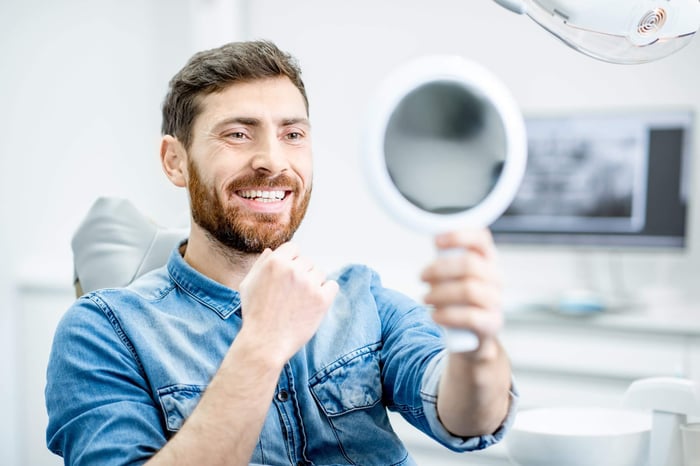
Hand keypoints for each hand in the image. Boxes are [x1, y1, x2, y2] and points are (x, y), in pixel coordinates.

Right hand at [238, 242, 338, 363]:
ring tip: (300, 301)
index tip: (288, 276)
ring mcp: (309, 284)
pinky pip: (332, 286)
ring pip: (320, 273)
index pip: (293, 248)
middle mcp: (293, 270)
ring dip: (313, 283)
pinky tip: (313, 304)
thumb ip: (260, 265)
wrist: (265, 343)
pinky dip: (326, 293)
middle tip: (292, 294)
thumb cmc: (254, 315)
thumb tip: (271, 251)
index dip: (291, 261)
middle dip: (301, 274)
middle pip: (307, 262)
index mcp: (275, 262)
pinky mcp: (322, 299)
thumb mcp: (248, 285)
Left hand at [420, 228, 502, 346]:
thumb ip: (447, 260)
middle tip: (422, 276)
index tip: (436, 241)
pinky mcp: (492, 323)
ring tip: (426, 298)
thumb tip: (433, 244)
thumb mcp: (454, 276)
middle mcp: (495, 277)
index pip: (481, 238)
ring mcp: (496, 300)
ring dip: (440, 293)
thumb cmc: (459, 299)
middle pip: (469, 264)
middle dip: (440, 269)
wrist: (472, 334)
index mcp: (487, 260)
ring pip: (468, 290)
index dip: (459, 236)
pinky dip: (447, 315)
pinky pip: (470, 316)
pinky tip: (435, 315)